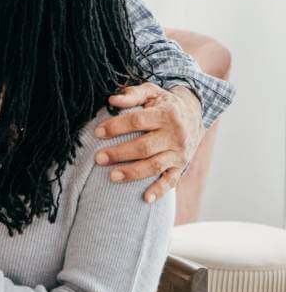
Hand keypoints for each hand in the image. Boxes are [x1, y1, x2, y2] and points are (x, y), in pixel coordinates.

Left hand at [94, 83, 202, 202]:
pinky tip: (146, 199)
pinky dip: (159, 191)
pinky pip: (171, 180)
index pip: (137, 121)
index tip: (97, 133)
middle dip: (120, 153)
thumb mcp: (150, 92)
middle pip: (144, 147)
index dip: (116, 127)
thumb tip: (112, 100)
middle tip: (98, 158)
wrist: (194, 114)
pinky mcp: (181, 166)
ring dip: (133, 172)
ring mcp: (179, 152)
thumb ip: (132, 94)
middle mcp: (175, 135)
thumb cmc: (163, 103)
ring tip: (112, 177)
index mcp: (166, 114)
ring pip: (155, 165)